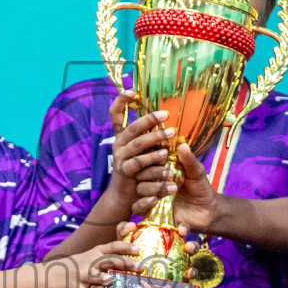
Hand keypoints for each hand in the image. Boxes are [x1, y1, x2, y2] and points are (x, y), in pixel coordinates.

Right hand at [64, 238, 140, 287]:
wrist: (51, 276)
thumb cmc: (77, 266)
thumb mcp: (91, 256)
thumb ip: (108, 254)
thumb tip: (128, 241)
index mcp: (96, 253)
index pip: (113, 247)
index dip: (126, 247)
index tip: (138, 250)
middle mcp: (90, 261)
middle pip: (109, 260)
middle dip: (125, 263)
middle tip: (140, 268)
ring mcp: (81, 274)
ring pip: (93, 275)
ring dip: (101, 278)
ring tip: (110, 280)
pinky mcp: (75, 287)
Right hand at [105, 92, 173, 210]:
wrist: (126, 196)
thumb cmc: (139, 170)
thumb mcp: (143, 150)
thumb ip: (149, 136)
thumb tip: (164, 117)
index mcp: (122, 135)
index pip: (116, 113)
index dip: (121, 100)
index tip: (133, 91)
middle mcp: (118, 143)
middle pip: (131, 127)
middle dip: (148, 119)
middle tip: (166, 114)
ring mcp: (120, 157)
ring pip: (137, 144)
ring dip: (155, 138)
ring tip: (171, 133)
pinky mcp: (124, 171)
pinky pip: (139, 163)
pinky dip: (153, 160)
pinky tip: (165, 157)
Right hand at [132, 142, 216, 230]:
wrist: (207, 211)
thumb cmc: (200, 188)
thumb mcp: (196, 173)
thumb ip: (190, 161)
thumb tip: (183, 145)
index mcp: (160, 170)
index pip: (148, 161)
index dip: (153, 157)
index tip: (164, 155)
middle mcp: (152, 182)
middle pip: (140, 175)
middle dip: (153, 173)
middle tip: (171, 175)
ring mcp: (150, 198)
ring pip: (140, 189)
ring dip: (154, 188)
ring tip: (173, 188)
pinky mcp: (150, 213)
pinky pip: (138, 208)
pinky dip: (144, 203)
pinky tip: (155, 200)